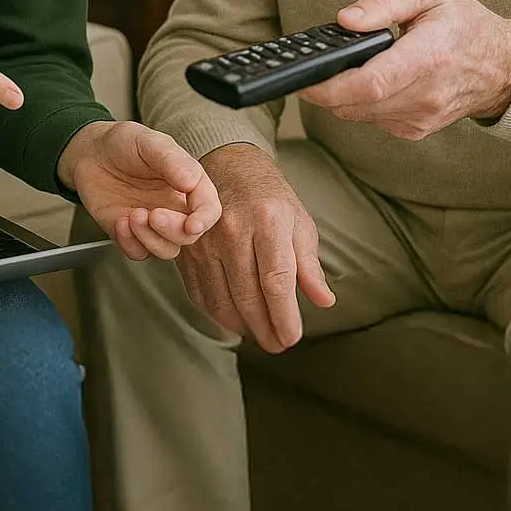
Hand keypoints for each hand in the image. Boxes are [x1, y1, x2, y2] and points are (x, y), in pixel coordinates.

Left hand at [60, 120, 220, 260]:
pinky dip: (130, 243)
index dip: (204, 219)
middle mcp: (174, 208)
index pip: (208, 209)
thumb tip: (192, 181)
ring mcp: (153, 224)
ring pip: (166, 250)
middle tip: (154, 215)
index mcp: (188, 186)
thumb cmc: (123, 143)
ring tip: (132, 215)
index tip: (192, 225)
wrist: (91, 152)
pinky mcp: (130, 234)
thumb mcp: (149, 142)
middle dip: (173, 230)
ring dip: (151, 239)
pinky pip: (137, 252)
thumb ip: (172, 160)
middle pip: (188, 236)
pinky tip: (120, 223)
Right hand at [177, 142, 333, 352]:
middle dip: (266, 329)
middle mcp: (231, 231)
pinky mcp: (186, 249)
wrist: (226, 165)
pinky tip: (234, 320)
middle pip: (248, 296)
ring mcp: (204, 241)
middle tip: (278, 345)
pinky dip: (217, 314)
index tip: (293, 337)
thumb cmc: (269, 196)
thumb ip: (309, 264)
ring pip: (221, 300)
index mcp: (267, 222)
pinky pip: (200, 293)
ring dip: (242, 326)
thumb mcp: (298, 222)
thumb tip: (324, 300)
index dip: (285, 316)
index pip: (276, 281)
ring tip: (260, 336)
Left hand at [297, 0, 510, 139]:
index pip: (370, 83)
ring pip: (359, 115)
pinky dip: (361, 104)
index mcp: (429, 56)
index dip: (330, 85)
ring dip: (341, 97)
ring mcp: (422, 117)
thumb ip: (383, 2)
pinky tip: (370, 84)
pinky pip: (372, 120)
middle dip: (325, 90)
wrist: (504, 67)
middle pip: (357, 104)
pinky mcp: (416, 129)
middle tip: (311, 70)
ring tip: (344, 70)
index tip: (304, 78)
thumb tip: (344, 19)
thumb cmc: (464, 25)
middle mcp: (426, 94)